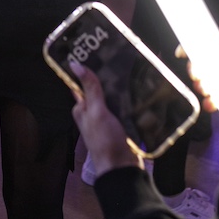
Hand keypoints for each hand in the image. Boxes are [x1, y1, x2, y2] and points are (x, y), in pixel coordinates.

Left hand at [69, 58, 139, 177]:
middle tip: (122, 55)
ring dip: (123, 86)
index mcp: (82, 108)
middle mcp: (94, 112)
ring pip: (115, 97)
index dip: (86, 69)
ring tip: (135, 66)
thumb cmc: (105, 140)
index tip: (96, 50)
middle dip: (110, 75)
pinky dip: (132, 98)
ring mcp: (109, 119)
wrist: (122, 168)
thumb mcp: (96, 112)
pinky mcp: (123, 124)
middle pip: (101, 88)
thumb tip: (75, 64)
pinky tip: (142, 87)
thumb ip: (90, 89)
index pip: (81, 83)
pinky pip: (126, 107)